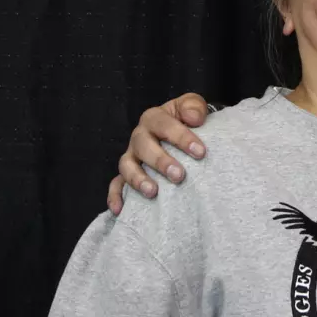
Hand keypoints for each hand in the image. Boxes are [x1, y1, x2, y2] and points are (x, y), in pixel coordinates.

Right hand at [106, 93, 211, 213]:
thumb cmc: (188, 121)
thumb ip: (194, 107)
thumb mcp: (192, 107)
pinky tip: (120, 209)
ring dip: (137, 179)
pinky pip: (116, 184)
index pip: (164, 125)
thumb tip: (194, 117)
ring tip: (153, 192)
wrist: (182, 131)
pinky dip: (115, 196)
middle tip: (179, 175)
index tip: (200, 152)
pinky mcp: (127, 174)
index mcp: (154, 118)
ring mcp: (132, 156)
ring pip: (126, 166)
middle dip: (160, 161)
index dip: (181, 137)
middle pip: (143, 146)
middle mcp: (140, 137)